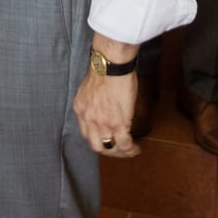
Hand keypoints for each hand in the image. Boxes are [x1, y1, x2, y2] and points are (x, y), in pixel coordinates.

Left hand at [73, 42, 139, 158]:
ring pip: (110, 148)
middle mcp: (88, 118)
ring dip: (121, 152)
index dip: (98, 139)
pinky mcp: (117, 123)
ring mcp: (102, 122)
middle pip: (96, 145)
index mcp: (80, 109)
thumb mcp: (90, 89)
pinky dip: (131, 149)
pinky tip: (136, 148)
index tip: (108, 139)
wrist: (111, 65)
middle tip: (119, 150)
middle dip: (108, 151)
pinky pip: (124, 143)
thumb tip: (102, 107)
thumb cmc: (104, 70)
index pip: (86, 133)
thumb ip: (93, 102)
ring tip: (130, 150)